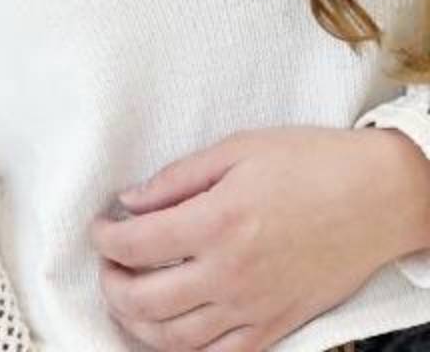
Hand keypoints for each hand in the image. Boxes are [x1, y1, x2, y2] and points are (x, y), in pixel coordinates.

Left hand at [88, 126, 429, 349]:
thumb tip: (130, 201)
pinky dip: (188, 349)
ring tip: (130, 299)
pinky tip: (175, 328)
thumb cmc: (313, 164)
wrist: (381, 195)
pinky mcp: (281, 323)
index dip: (104, 238)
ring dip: (138, 323)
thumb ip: (175, 179)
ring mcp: (256, 305)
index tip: (102, 228)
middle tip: (109, 266)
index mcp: (217, 222)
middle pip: (144, 300)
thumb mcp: (236, 150)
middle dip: (111, 284)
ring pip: (176, 338)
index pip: (133, 244)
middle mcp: (232, 272)